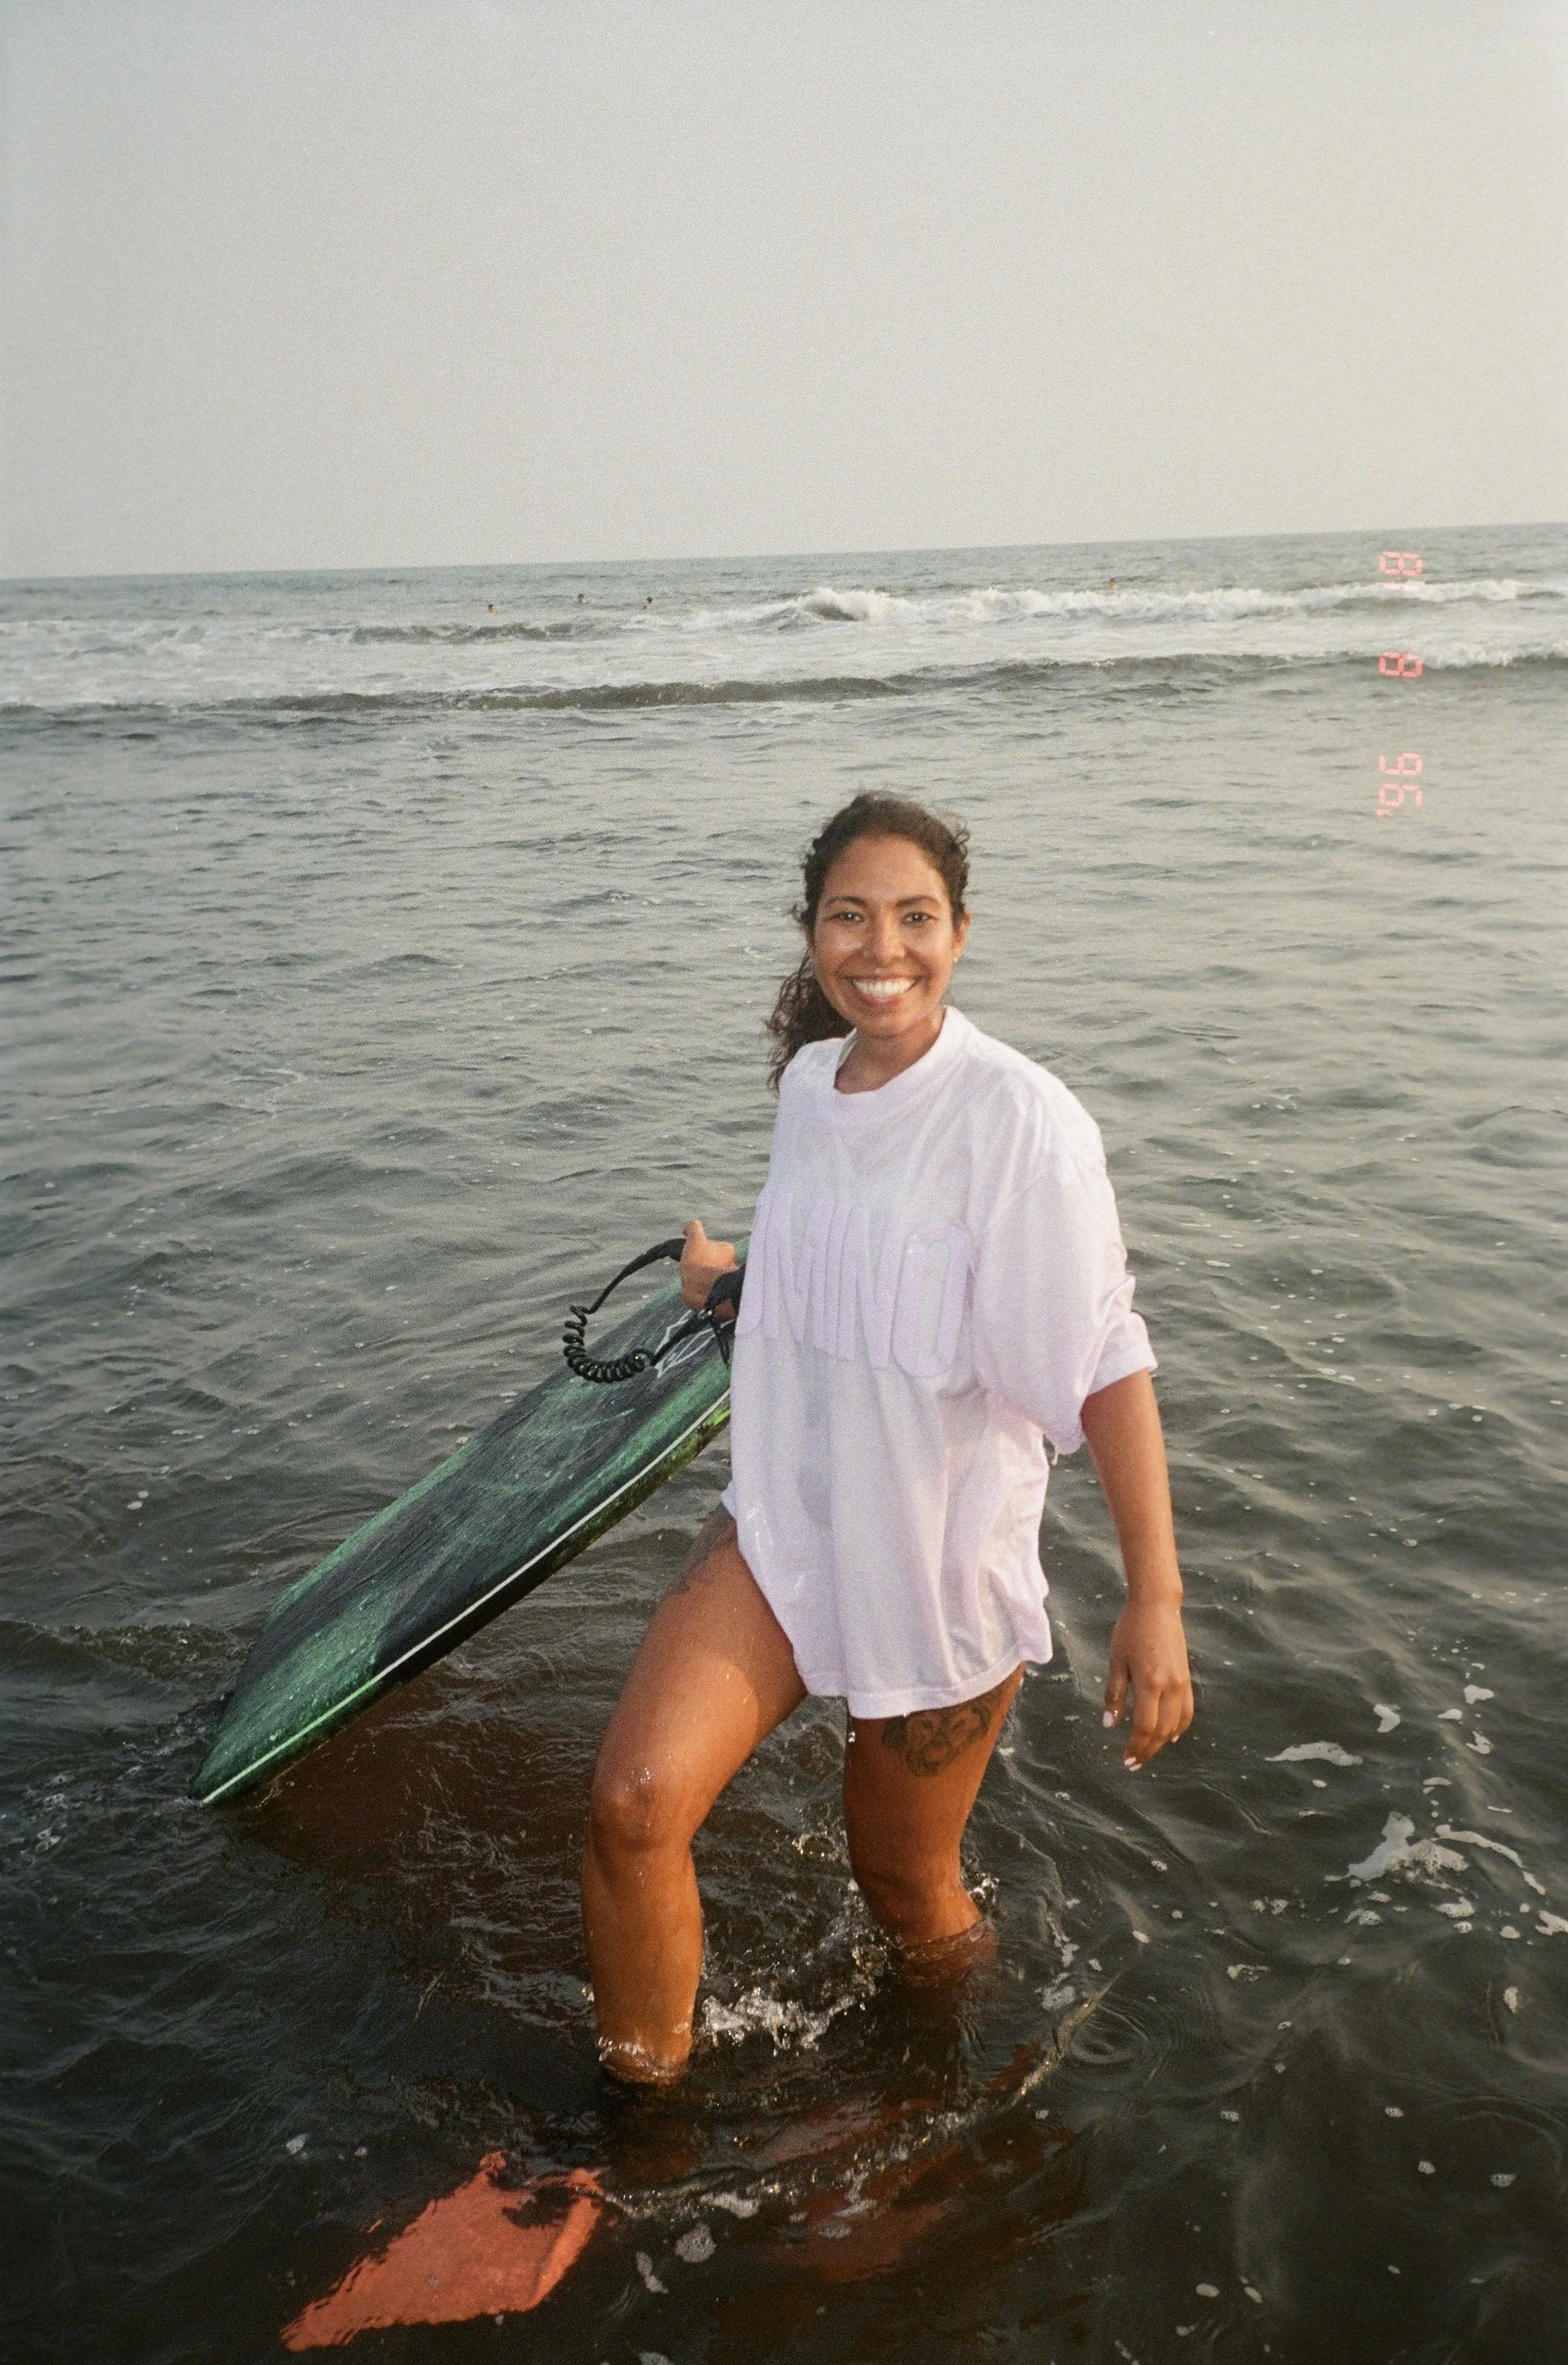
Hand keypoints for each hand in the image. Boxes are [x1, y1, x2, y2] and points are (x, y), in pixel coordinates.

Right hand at [680, 1218, 736, 1310]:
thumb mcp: (695, 1239)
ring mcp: (724, 1279)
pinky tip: (693, 1285)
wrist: (702, 1290)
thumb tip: (688, 1228)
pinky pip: (707, 1286)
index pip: (715, 1245)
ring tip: (690, 1275)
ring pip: (710, 1273)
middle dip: (703, 1261)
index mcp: (727, 1250)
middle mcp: (730, 1264)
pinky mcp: (718, 1292)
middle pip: (713, 1259)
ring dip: (701, 1274)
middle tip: (691, 1264)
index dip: (702, 1247)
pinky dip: (700, 1286)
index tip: (694, 1251)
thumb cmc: (700, 1263)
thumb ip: (693, 1228)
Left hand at [1103, 1595, 1192, 1769]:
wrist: (1157, 1606)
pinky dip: (1179, 1726)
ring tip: (1148, 1751)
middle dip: (1148, 1750)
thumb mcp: (1116, 1661)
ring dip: (1162, 1741)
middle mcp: (1170, 1687)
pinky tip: (1169, 1734)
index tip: (1126, 1760)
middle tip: (1133, 1762)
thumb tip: (1110, 1725)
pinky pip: (1187, 1710)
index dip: (1136, 1747)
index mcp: (1150, 1683)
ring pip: (1177, 1724)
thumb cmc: (1130, 1630)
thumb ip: (1114, 1694)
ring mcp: (1182, 1683)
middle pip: (1162, 1730)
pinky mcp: (1187, 1677)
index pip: (1145, 1727)